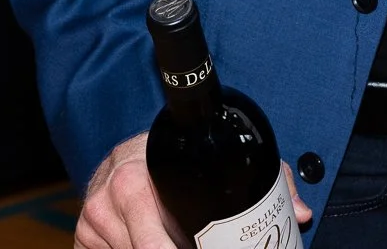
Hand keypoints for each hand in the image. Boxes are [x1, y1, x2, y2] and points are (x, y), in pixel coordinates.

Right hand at [76, 133, 311, 248]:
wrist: (132, 149)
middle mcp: (109, 196)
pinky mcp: (84, 234)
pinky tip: (157, 242)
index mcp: (138, 175)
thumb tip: (302, 214)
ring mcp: (93, 217)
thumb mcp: (222, 156)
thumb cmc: (184, 153)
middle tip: (203, 247)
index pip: (155, 240)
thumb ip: (266, 181)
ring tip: (181, 240)